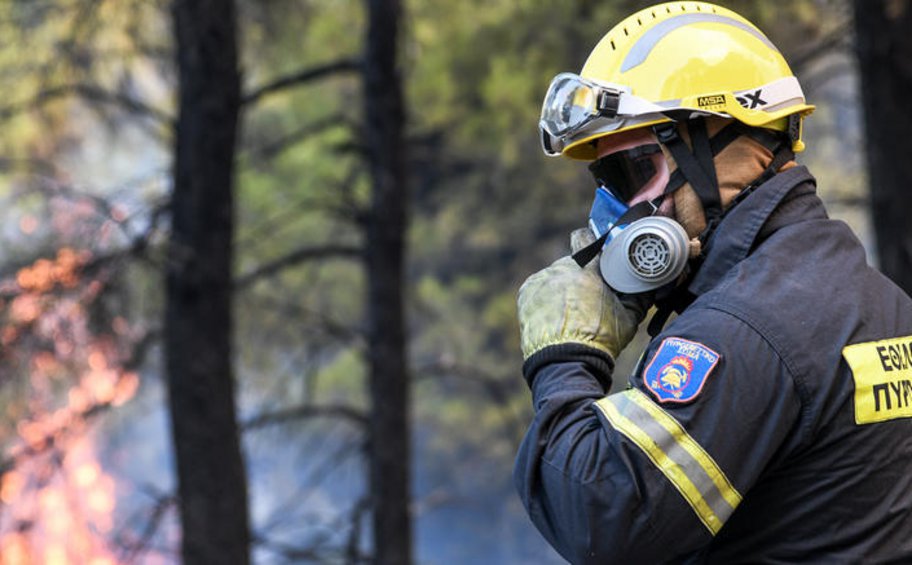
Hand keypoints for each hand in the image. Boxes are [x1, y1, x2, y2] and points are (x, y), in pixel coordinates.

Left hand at [517, 229, 651, 360]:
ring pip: (555, 276)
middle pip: (571, 262)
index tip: (593, 251)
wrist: (566, 362)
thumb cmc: (601, 341)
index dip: (590, 243)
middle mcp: (563, 269)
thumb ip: (640, 294)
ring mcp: (542, 279)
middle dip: (579, 274)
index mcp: (589, 270)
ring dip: (562, 287)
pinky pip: (539, 287)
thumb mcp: (630, 318)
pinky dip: (545, 297)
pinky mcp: (527, 291)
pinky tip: (554, 314)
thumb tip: (652, 282)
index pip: (585, 238)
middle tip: (586, 295)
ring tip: (569, 311)